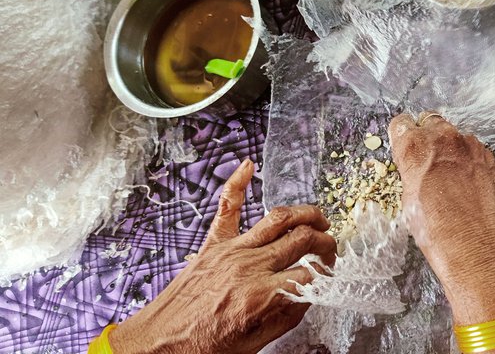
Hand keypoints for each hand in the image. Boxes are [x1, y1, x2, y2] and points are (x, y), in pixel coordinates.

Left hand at [109, 160, 335, 353]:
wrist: (158, 344)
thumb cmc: (202, 347)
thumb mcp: (254, 344)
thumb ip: (286, 317)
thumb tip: (308, 295)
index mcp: (261, 295)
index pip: (310, 274)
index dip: (326, 274)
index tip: (329, 276)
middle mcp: (249, 266)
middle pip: (301, 240)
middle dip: (325, 242)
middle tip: (330, 249)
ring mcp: (231, 250)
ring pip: (278, 219)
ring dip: (305, 214)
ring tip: (318, 219)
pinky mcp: (213, 244)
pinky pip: (227, 207)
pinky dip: (237, 183)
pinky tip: (248, 166)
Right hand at [388, 114, 494, 324]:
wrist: (476, 243)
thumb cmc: (436, 227)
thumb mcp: (408, 198)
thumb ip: (410, 170)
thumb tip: (414, 166)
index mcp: (413, 146)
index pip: (401, 124)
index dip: (402, 136)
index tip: (404, 145)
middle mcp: (441, 137)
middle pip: (429, 122)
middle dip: (427, 137)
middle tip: (427, 160)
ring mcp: (467, 144)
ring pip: (452, 135)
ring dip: (448, 148)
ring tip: (448, 175)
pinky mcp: (486, 154)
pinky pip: (471, 148)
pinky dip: (466, 158)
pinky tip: (465, 180)